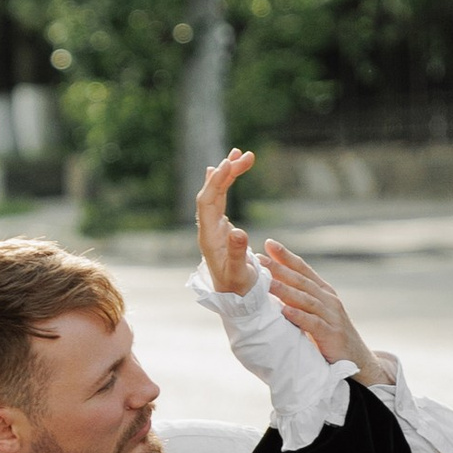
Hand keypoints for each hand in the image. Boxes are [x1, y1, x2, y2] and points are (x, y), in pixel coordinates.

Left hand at [195, 147, 256, 293]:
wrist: (234, 297)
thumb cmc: (238, 288)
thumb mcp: (240, 273)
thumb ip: (237, 253)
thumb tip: (238, 231)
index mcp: (209, 237)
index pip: (207, 202)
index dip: (216, 182)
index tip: (229, 164)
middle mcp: (207, 228)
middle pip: (211, 193)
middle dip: (226, 172)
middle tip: (245, 154)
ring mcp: (213, 226)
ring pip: (215, 193)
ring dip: (226, 174)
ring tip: (240, 154)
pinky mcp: (220, 226)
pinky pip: (219, 198)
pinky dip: (225, 182)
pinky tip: (226, 170)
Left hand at [258, 237, 384, 383]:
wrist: (358, 361)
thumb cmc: (330, 337)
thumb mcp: (315, 314)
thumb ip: (299, 301)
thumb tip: (272, 288)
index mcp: (324, 292)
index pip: (303, 270)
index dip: (287, 256)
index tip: (269, 243)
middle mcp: (329, 300)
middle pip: (301, 280)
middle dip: (280, 269)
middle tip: (259, 259)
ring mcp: (332, 316)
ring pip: (305, 299)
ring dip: (285, 290)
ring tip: (266, 283)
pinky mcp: (332, 335)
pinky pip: (313, 323)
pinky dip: (299, 317)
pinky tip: (285, 311)